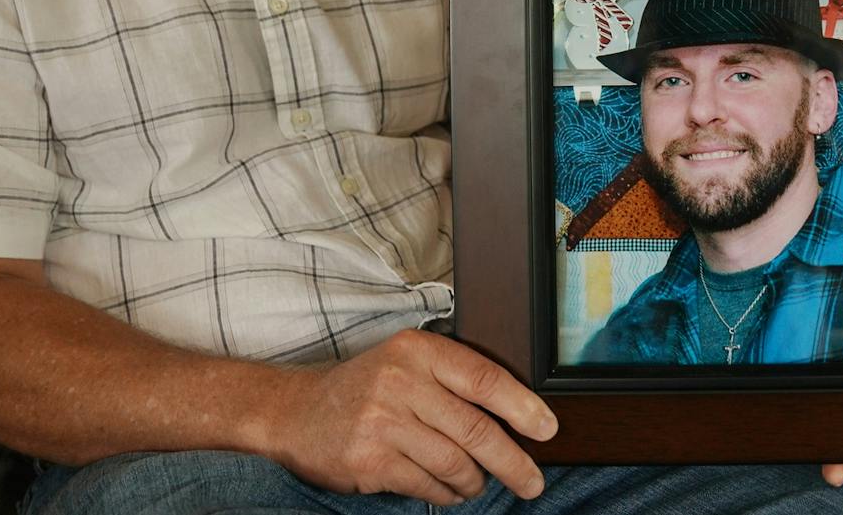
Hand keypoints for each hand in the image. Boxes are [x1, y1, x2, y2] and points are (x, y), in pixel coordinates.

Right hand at [265, 329, 556, 505]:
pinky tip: (451, 491)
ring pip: (455, 462)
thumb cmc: (365, 388)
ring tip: (480, 485)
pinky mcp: (371, 461)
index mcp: (418, 349)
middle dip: (513, 461)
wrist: (296, 413)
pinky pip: (427, 485)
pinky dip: (447, 493)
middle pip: (476, 428)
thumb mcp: (406, 363)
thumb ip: (452, 379)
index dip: (522, 407)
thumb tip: (517, 413)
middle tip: (532, 481)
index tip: (547, 429)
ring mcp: (384, 422)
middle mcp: (401, 381)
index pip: (484, 377)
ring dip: (476, 481)